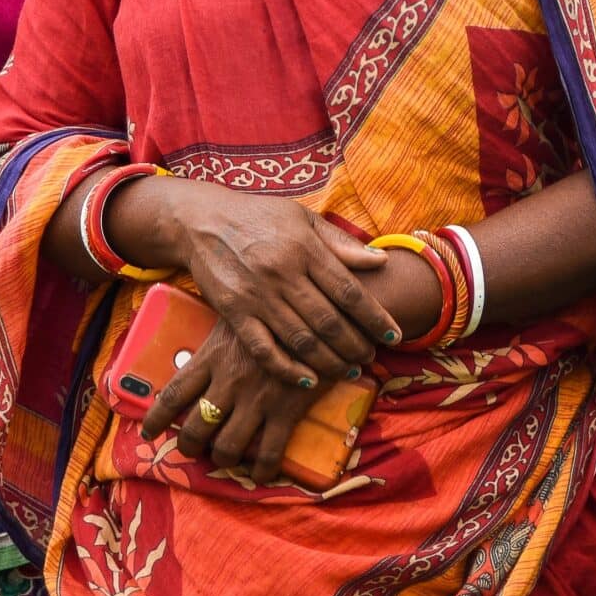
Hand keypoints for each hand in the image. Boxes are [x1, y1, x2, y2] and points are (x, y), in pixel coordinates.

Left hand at [143, 322, 333, 485]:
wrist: (319, 314)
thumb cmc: (276, 312)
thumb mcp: (237, 319)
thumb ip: (219, 341)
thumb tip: (203, 356)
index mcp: (211, 357)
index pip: (173, 393)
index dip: (156, 417)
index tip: (147, 431)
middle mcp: (228, 382)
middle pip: (195, 428)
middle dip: (189, 446)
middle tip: (192, 449)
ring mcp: (256, 399)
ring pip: (226, 447)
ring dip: (222, 459)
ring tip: (224, 460)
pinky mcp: (285, 411)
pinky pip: (268, 453)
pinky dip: (261, 470)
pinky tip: (260, 474)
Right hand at [161, 186, 398, 387]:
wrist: (200, 221)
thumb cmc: (258, 216)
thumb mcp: (302, 217)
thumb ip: (340, 242)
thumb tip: (381, 261)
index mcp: (304, 248)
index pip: (349, 290)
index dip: (375, 317)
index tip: (395, 335)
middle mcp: (282, 274)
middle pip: (329, 321)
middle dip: (357, 345)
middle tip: (372, 357)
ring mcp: (257, 296)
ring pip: (302, 340)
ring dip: (330, 361)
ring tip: (349, 370)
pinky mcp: (234, 313)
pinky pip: (264, 349)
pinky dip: (288, 369)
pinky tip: (309, 379)